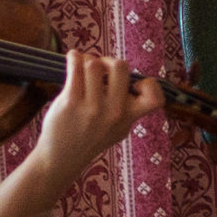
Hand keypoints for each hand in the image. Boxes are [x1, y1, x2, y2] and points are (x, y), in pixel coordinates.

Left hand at [35, 49, 176, 173]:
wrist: (61, 159)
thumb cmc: (90, 137)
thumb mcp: (118, 129)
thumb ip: (126, 106)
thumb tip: (121, 70)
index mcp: (129, 117)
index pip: (155, 97)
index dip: (148, 83)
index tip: (133, 85)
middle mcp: (114, 112)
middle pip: (120, 66)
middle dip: (108, 61)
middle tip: (100, 70)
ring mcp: (92, 107)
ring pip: (94, 64)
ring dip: (87, 60)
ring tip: (82, 68)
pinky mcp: (70, 102)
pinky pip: (75, 67)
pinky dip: (73, 57)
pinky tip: (72, 60)